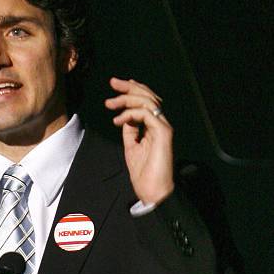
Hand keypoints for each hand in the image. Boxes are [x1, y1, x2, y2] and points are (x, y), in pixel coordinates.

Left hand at [105, 77, 173, 204]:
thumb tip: (123, 118)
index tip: (117, 85)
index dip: (133, 90)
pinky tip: (118, 120)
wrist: (153, 191)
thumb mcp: (132, 147)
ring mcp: (163, 127)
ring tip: (110, 104)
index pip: (146, 101)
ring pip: (148, 101)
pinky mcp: (163, 132)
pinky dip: (130, 114)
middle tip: (113, 82)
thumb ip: (130, 131)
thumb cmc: (144, 174)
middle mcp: (161, 124)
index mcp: (154, 126)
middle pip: (148, 96)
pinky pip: (146, 114)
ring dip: (126, 99)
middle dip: (129, 87)